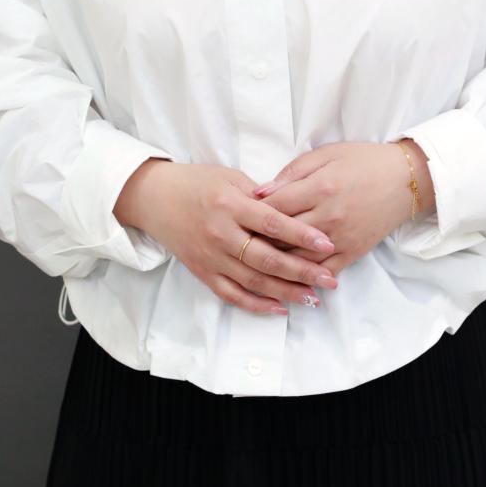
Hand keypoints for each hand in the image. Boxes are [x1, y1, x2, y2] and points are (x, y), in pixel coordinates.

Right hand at [114, 159, 339, 314]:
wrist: (156, 198)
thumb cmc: (198, 182)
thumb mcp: (231, 177)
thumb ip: (262, 196)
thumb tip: (295, 210)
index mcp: (230, 205)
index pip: (272, 223)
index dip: (301, 235)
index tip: (327, 244)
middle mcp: (221, 234)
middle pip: (267, 259)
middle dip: (302, 272)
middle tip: (329, 279)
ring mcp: (211, 257)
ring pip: (253, 281)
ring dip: (286, 292)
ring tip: (313, 297)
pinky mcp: (203, 272)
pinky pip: (232, 295)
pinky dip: (256, 305)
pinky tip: (280, 308)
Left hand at [249, 140, 431, 276]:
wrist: (405, 179)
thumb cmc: (364, 161)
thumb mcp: (327, 155)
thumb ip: (293, 172)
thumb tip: (262, 191)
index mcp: (320, 187)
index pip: (276, 206)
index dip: (252, 213)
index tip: (236, 217)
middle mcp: (329, 215)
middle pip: (282, 236)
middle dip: (256, 241)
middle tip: (236, 245)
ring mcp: (341, 237)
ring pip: (299, 259)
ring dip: (275, 265)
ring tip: (252, 267)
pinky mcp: (353, 251)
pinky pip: (324, 271)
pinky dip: (305, 279)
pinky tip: (288, 283)